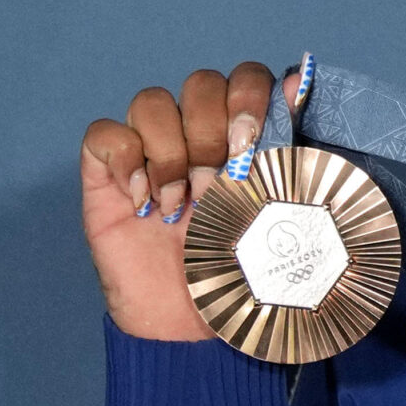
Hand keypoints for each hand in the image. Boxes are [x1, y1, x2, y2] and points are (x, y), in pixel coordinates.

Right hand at [79, 62, 294, 339]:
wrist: (191, 327)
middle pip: (200, 84)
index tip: (252, 140)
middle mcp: (195, 134)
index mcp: (242, 137)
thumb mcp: (277, 215)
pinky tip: (143, 203)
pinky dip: (125, 160)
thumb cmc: (239, 272)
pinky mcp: (105, 176)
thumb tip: (301, 83)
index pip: (245, 78)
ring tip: (181, 205)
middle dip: (212, 130)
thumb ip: (289, 152)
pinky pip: (104, 134)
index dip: (250, 94)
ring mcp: (148, 152)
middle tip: (218, 184)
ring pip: (151, 101)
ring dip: (172, 151)